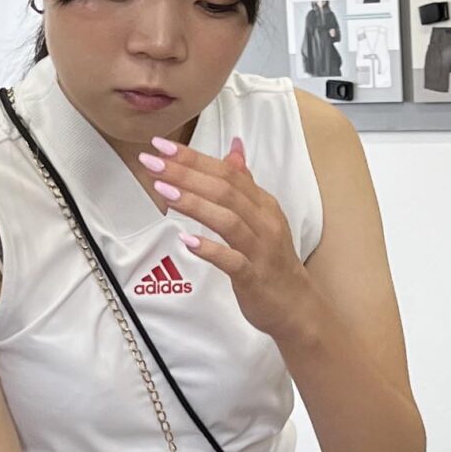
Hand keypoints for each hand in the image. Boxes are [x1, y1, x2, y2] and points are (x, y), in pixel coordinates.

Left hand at [139, 134, 316, 342]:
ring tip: (163, 191)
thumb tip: (234, 147)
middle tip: (153, 163)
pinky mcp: (254, 278)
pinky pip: (232, 261)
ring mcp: (260, 250)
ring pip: (228, 220)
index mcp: (263, 204)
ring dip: (194, 204)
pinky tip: (186, 240)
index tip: (161, 145)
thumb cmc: (272, 261)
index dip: (194, 157)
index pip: (227, 172)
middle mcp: (264, 222)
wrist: (296, 306)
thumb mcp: (262, 217)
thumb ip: (245, 183)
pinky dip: (210, 250)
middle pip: (225, 190)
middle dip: (187, 174)